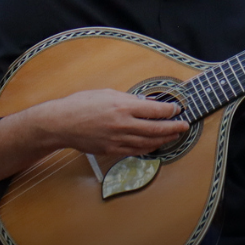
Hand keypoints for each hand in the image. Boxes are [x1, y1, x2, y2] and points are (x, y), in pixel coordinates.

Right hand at [37, 89, 188, 158]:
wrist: (60, 124)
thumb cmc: (81, 104)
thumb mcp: (107, 93)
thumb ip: (129, 99)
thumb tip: (147, 102)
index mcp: (123, 106)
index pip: (155, 110)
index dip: (170, 110)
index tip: (177, 109)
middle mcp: (123, 124)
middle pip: (156, 128)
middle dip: (174, 127)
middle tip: (184, 125)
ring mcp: (117, 139)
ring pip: (148, 142)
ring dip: (164, 139)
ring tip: (174, 135)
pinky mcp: (111, 150)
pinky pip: (135, 151)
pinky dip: (149, 148)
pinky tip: (155, 144)